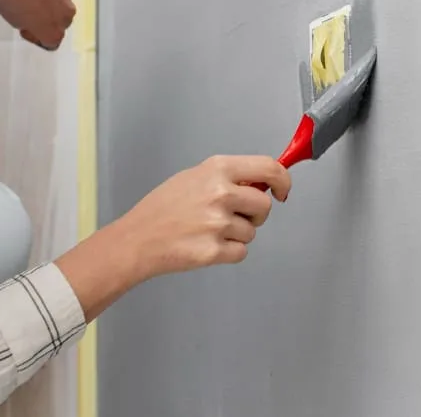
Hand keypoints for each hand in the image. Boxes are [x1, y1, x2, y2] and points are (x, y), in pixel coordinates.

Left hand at [0, 0, 74, 49]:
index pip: (51, 41)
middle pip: (61, 19)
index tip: (29, 29)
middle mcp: (66, 13)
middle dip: (49, 15)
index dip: (38, 36)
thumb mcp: (13, 20)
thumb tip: (28, 17)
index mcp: (54, 31)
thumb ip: (27, 23)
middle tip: (30, 8)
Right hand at [119, 156, 291, 279]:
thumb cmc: (162, 208)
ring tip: (208, 231)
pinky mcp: (213, 250)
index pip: (269, 168)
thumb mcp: (194, 177)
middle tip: (234, 216)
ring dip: (237, 235)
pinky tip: (207, 245)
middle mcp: (221, 193)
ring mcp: (218, 223)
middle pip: (265, 206)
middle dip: (255, 214)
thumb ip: (227, 177)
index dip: (283, 180)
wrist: (137, 239)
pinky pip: (241, 252)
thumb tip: (260, 183)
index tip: (282, 190)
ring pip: (252, 232)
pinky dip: (229, 252)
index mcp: (217, 169)